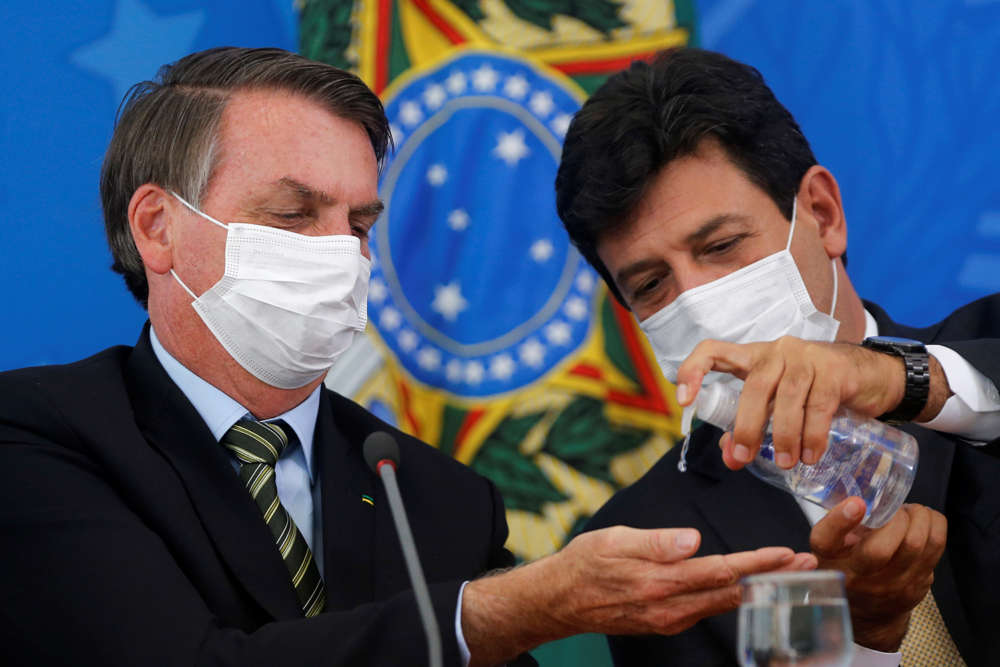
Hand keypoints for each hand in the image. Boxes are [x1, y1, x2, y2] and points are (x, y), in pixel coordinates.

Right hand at [461, 526, 816, 665]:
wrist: (558, 601)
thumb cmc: (584, 564)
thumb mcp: (614, 541)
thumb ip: (655, 542)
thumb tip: (692, 540)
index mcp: (662, 582)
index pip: (722, 571)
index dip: (758, 563)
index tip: (788, 554)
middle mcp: (671, 607)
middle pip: (732, 591)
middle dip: (773, 578)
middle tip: (810, 564)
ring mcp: (669, 619)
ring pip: (723, 603)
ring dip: (757, 588)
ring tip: (787, 574)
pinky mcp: (664, 622)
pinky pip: (706, 609)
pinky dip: (732, 597)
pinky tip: (743, 588)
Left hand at [675, 336, 948, 469]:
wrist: (871, 376)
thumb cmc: (813, 391)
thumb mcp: (778, 407)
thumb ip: (751, 428)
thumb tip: (731, 457)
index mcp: (753, 357)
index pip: (713, 350)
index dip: (693, 371)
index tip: (685, 402)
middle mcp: (777, 351)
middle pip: (754, 386)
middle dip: (746, 426)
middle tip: (745, 458)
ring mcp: (807, 357)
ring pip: (788, 397)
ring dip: (783, 435)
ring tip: (784, 463)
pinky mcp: (835, 370)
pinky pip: (819, 405)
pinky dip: (813, 435)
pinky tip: (811, 455)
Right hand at [810, 498, 946, 651]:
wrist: (868, 611)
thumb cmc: (847, 566)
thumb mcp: (831, 546)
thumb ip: (839, 523)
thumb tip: (865, 496)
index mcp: (828, 559)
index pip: (825, 541)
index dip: (841, 520)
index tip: (857, 503)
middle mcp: (856, 577)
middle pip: (879, 549)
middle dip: (894, 518)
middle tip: (895, 509)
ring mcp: (889, 586)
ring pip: (915, 544)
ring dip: (918, 518)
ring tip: (911, 512)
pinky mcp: (916, 587)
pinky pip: (935, 548)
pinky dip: (934, 525)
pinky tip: (925, 520)